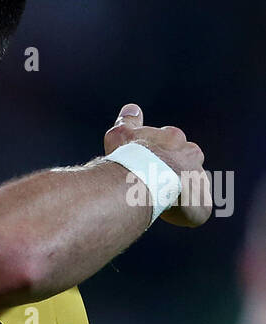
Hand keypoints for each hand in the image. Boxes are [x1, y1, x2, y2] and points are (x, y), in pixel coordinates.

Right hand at [104, 104, 211, 227]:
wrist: (140, 181)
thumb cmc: (129, 157)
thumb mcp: (121, 134)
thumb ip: (129, 121)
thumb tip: (132, 108)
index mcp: (174, 138)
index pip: (171, 144)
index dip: (158, 156)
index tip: (146, 165)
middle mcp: (191, 154)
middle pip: (186, 163)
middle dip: (174, 173)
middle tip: (154, 185)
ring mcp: (198, 178)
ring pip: (194, 185)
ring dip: (182, 192)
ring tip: (162, 202)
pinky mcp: (201, 203)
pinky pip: (198, 209)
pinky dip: (187, 213)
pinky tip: (170, 215)